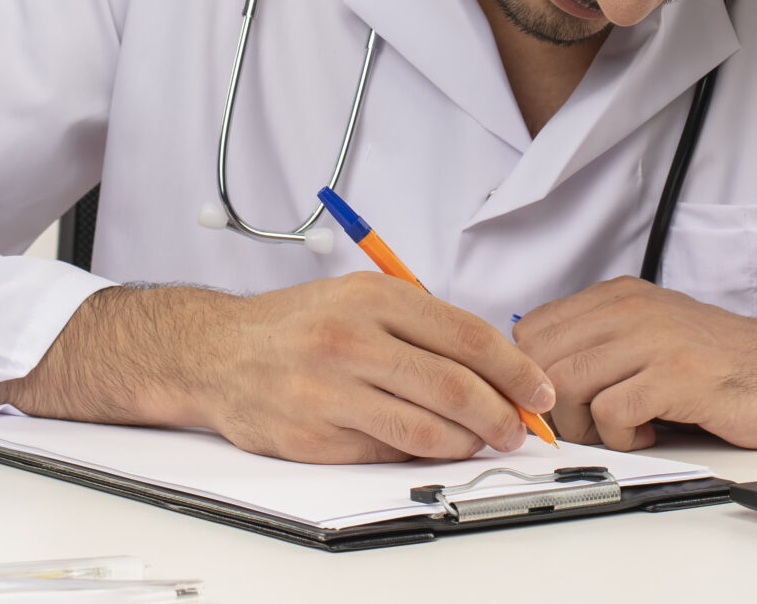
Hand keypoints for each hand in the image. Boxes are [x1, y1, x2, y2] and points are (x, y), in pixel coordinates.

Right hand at [0, 276, 557, 464]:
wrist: (215, 351)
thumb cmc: (299, 325)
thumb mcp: (360, 298)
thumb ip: (422, 326)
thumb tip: (496, 370)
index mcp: (372, 297)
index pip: (466, 335)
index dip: (514, 369)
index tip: (540, 391)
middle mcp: (351, 339)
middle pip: (453, 387)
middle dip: (500, 416)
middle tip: (518, 430)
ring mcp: (329, 391)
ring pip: (424, 430)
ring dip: (465, 444)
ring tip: (478, 443)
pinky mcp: (312, 436)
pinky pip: (385, 455)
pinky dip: (418, 457)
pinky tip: (428, 450)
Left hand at [514, 276, 756, 450]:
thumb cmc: (734, 367)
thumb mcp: (657, 338)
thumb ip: (604, 348)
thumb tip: (542, 385)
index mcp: (621, 297)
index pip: (532, 329)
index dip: (533, 377)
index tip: (556, 407)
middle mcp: (632, 308)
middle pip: (542, 359)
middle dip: (555, 407)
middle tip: (590, 426)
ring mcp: (655, 339)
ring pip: (569, 385)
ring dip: (587, 425)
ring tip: (625, 428)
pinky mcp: (679, 376)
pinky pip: (612, 413)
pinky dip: (623, 437)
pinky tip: (653, 431)